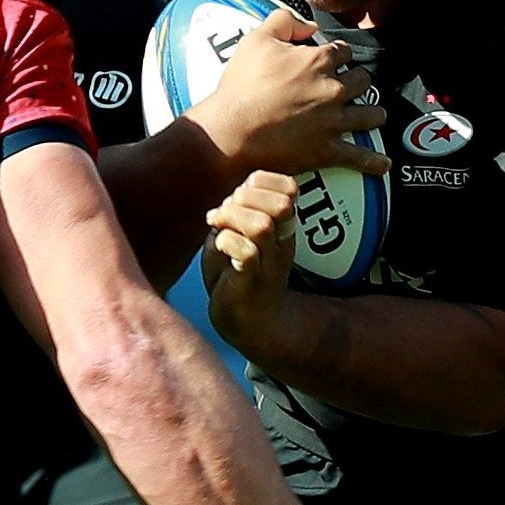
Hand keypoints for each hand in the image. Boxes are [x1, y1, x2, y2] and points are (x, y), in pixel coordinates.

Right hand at [187, 11, 388, 177]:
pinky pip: (359, 157)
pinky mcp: (327, 150)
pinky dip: (374, 162)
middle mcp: (332, 90)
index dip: (340, 55)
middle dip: (360, 81)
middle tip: (355, 85)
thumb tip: (307, 25)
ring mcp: (332, 122)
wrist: (231, 131)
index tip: (337, 59)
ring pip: (370, 115)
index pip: (343, 52)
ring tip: (373, 115)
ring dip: (373, 114)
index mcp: (317, 62)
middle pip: (363, 80)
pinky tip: (383, 163)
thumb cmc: (241, 87)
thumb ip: (284, 21)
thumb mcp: (256, 40)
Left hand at [203, 170, 297, 353]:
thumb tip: (232, 194)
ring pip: (262, 226)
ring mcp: (268, 265)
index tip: (237, 195)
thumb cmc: (241, 272)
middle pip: (279, 204)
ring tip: (217, 225)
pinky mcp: (249, 284)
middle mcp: (281, 244)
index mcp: (283, 227)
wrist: (249, 322)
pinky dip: (227, 242)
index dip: (260, 181)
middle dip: (244, 197)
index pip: (287, 186)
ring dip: (233, 218)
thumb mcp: (241, 234)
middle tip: (224, 212)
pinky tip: (218, 246)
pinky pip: (246, 255)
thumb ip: (239, 210)